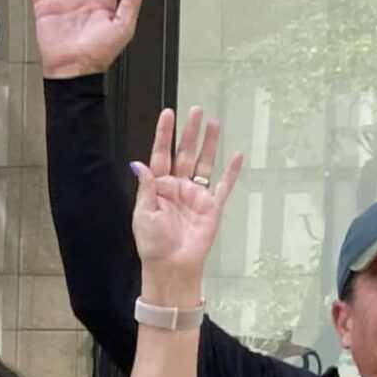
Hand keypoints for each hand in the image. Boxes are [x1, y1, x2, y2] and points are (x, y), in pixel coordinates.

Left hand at [129, 107, 240, 305]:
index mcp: (158, 188)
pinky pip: (224, 185)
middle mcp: (177, 188)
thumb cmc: (153, 244)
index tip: (168, 113)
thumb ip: (146, 187)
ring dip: (209, 144)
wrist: (172, 266)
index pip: (161, 155)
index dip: (164, 134)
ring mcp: (196, 196)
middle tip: (196, 110)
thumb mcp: (143, 214)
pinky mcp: (212, 206)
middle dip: (190, 132)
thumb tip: (139, 163)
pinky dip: (231, 171)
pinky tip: (237, 154)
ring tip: (214, 122)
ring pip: (204, 163)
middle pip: (185, 153)